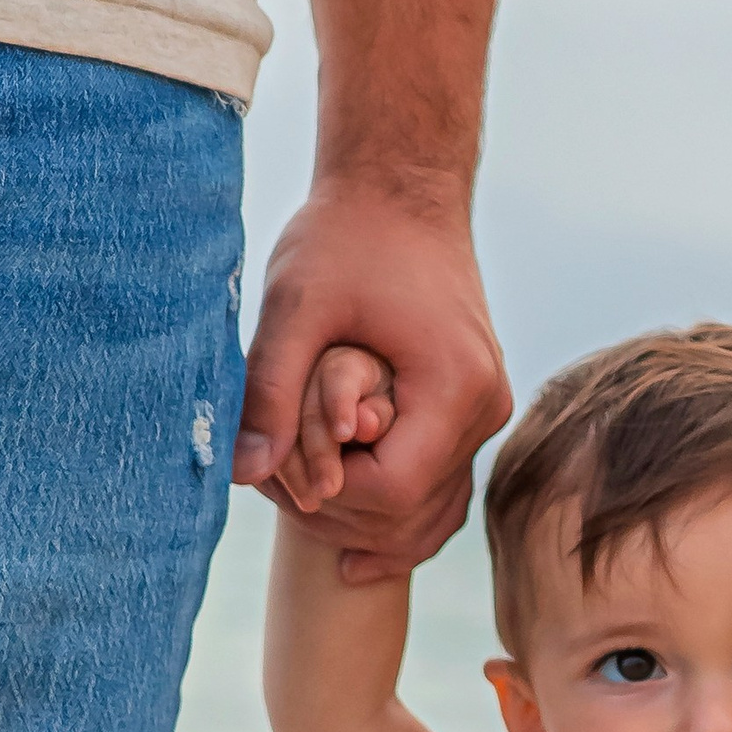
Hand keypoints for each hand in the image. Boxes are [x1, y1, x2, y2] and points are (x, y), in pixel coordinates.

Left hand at [235, 179, 512, 579]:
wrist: (401, 187)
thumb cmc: (345, 235)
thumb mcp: (296, 306)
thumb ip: (271, 391)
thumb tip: (245, 474)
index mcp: (454, 387)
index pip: (392, 491)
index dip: (327, 499)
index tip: (276, 474)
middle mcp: (486, 409)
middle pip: (414, 513)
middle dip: (341, 517)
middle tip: (274, 496)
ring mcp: (486, 412)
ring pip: (433, 512)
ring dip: (367, 525)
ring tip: (301, 516)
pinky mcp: (472, 408)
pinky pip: (442, 486)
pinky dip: (399, 514)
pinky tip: (352, 544)